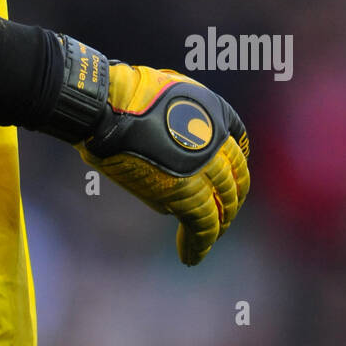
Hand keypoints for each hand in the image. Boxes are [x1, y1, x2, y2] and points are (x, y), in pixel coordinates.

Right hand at [73, 53, 250, 265]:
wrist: (106, 107)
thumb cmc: (122, 94)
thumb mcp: (167, 88)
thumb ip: (181, 112)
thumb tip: (172, 136)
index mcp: (215, 112)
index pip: (238, 145)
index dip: (235, 166)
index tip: (230, 179)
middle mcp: (217, 141)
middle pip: (235, 179)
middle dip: (230, 200)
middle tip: (222, 215)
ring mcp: (205, 169)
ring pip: (224, 206)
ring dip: (218, 226)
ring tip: (207, 239)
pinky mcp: (187, 194)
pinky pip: (204, 226)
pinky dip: (198, 245)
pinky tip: (191, 257)